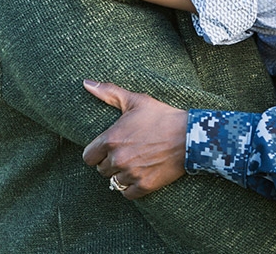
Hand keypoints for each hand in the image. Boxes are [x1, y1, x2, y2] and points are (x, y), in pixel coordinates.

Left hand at [82, 80, 187, 199]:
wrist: (190, 135)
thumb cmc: (162, 116)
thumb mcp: (136, 101)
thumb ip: (109, 93)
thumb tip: (85, 83)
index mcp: (111, 139)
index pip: (88, 157)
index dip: (98, 153)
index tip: (110, 148)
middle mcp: (118, 159)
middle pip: (102, 170)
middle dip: (111, 162)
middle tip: (128, 153)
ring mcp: (131, 174)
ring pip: (114, 182)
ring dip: (122, 174)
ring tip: (136, 163)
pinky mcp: (144, 186)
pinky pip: (127, 193)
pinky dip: (132, 187)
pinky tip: (142, 174)